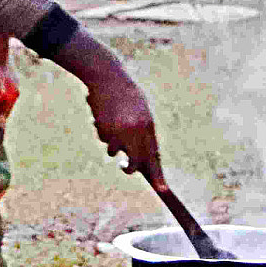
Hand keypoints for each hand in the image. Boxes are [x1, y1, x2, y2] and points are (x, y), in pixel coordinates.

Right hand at [48, 29, 163, 179]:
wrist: (107, 76)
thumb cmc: (124, 92)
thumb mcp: (139, 110)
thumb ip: (141, 131)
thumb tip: (140, 156)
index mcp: (148, 125)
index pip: (154, 155)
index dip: (158, 174)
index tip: (163, 190)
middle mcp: (137, 131)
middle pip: (135, 162)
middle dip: (129, 167)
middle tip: (124, 166)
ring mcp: (120, 131)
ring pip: (114, 152)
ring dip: (112, 144)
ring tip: (109, 123)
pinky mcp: (105, 129)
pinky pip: (104, 140)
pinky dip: (103, 133)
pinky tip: (102, 117)